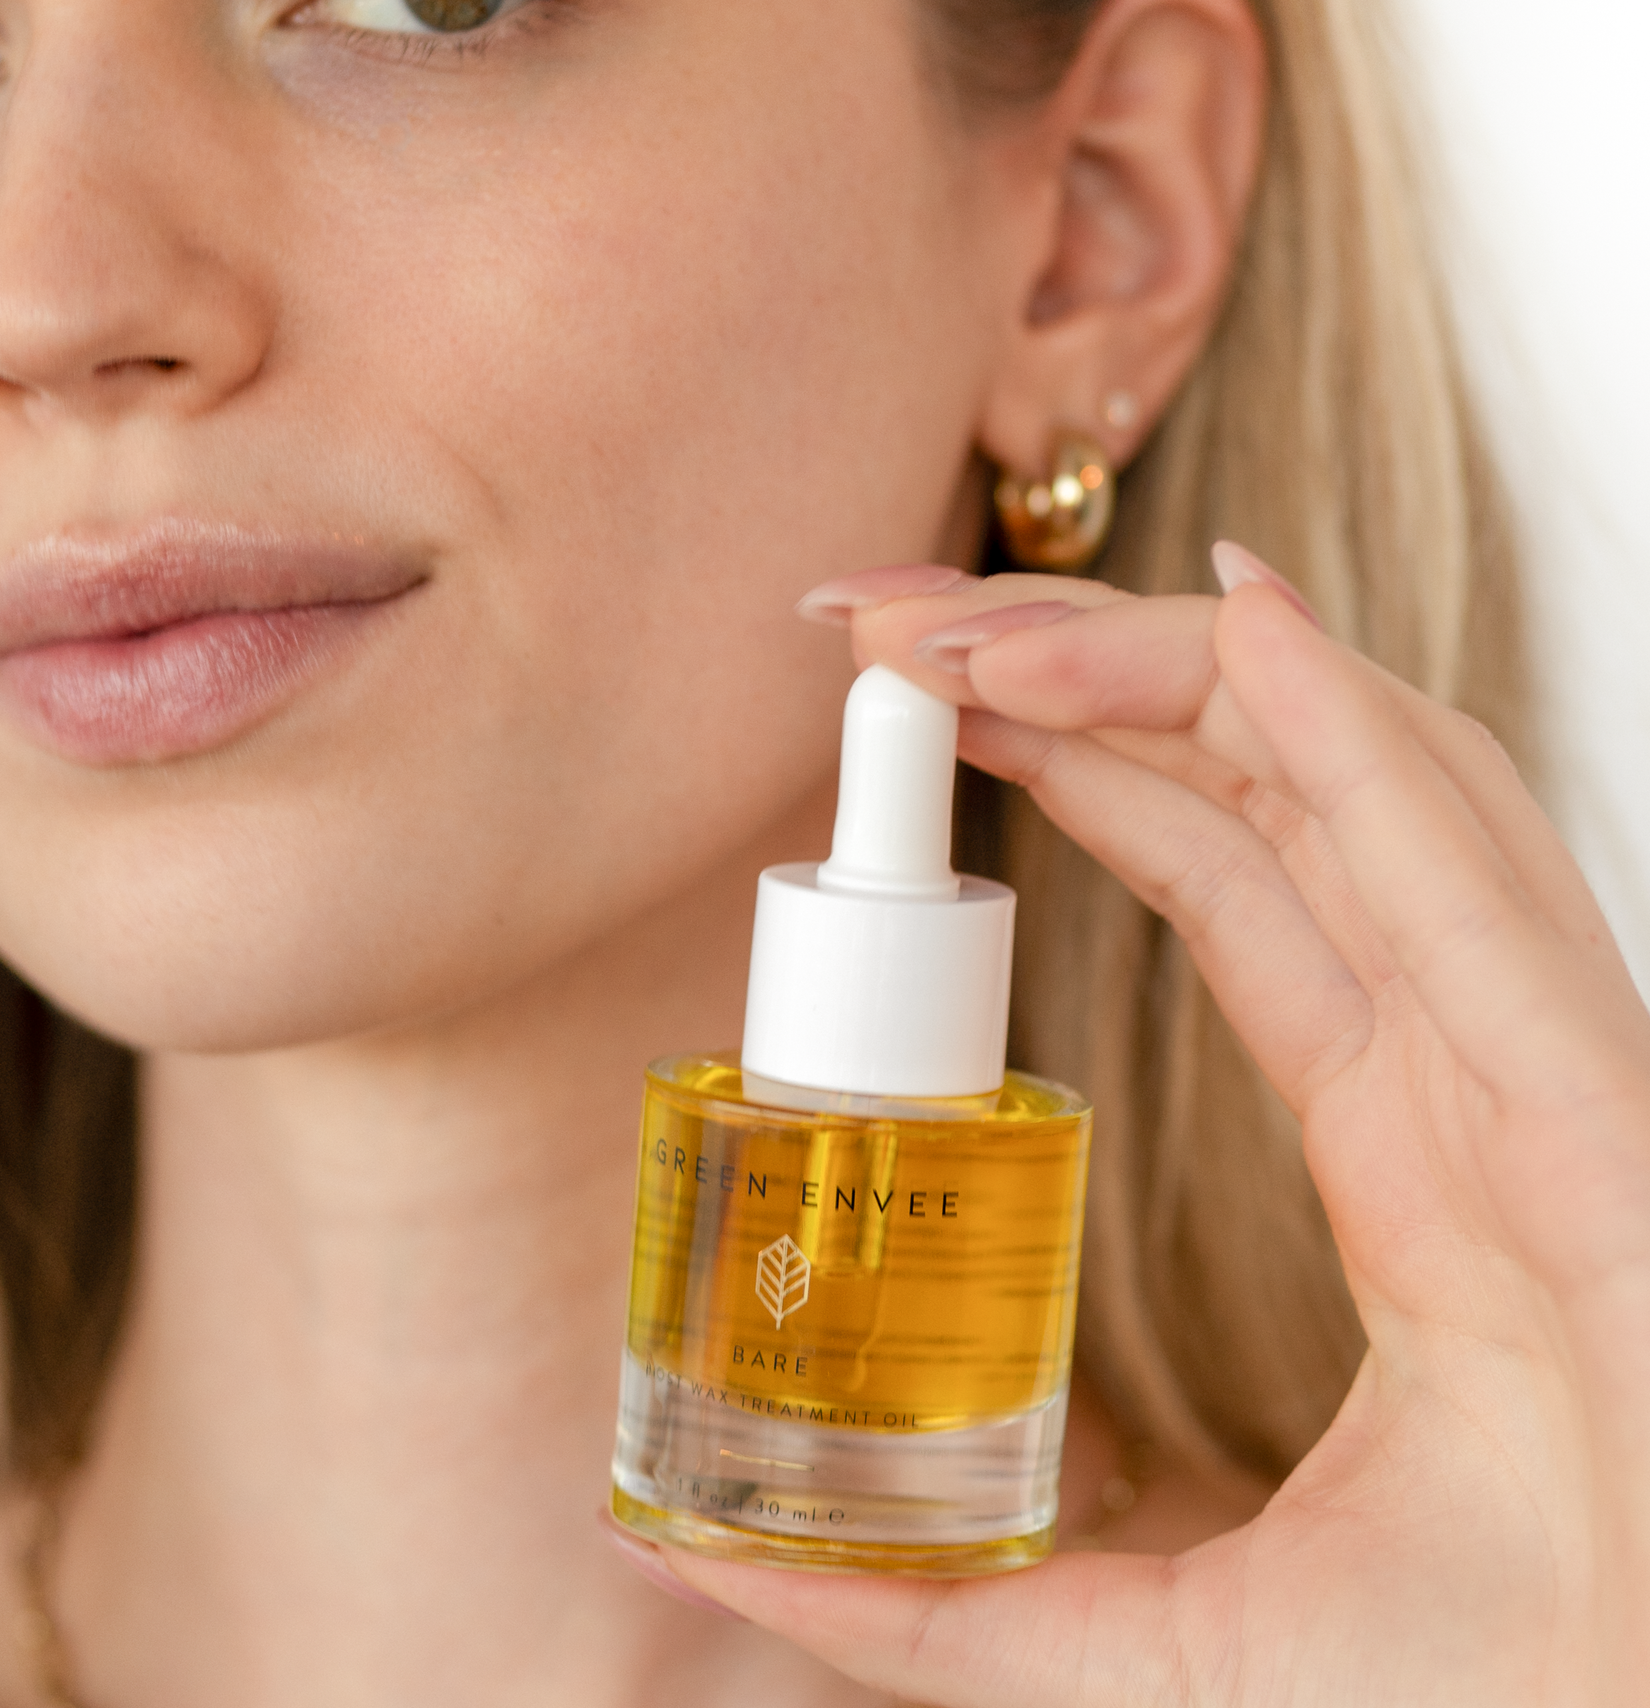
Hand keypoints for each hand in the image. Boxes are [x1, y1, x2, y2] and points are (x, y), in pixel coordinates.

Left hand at [653, 550, 1649, 1705]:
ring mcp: (1540, 1075)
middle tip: (886, 618)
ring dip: (1159, 674)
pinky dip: (1360, 743)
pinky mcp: (1597, 1126)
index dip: (1085, 766)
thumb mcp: (1148, 1646)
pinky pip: (1468, 890)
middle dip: (1082, 667)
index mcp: (1407, 1150)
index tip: (922, 704)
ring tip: (969, 629)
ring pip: (1352, 790)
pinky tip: (1245, 630)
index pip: (1230, 881)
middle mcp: (1472, 1071)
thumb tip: (667, 1542)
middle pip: (1272, 788)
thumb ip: (924, 1596)